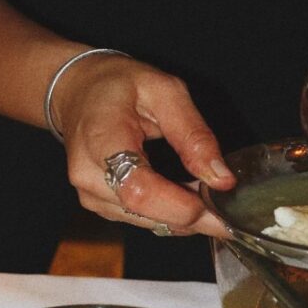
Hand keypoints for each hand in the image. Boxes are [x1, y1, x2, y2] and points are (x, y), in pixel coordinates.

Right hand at [52, 54, 235, 235]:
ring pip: (146, 222)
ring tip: (209, 194)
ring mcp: (90, 194)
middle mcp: (88, 175)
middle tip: (229, 205)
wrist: (78, 92)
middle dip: (193, 214)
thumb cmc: (119, 86)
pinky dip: (169, 213)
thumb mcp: (165, 91)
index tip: (218, 200)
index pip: (137, 189)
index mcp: (100, 140)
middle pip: (145, 212)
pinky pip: (140, 219)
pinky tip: (186, 196)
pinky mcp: (98, 205)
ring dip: (183, 216)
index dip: (180, 204)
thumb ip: (194, 134)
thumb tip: (221, 179)